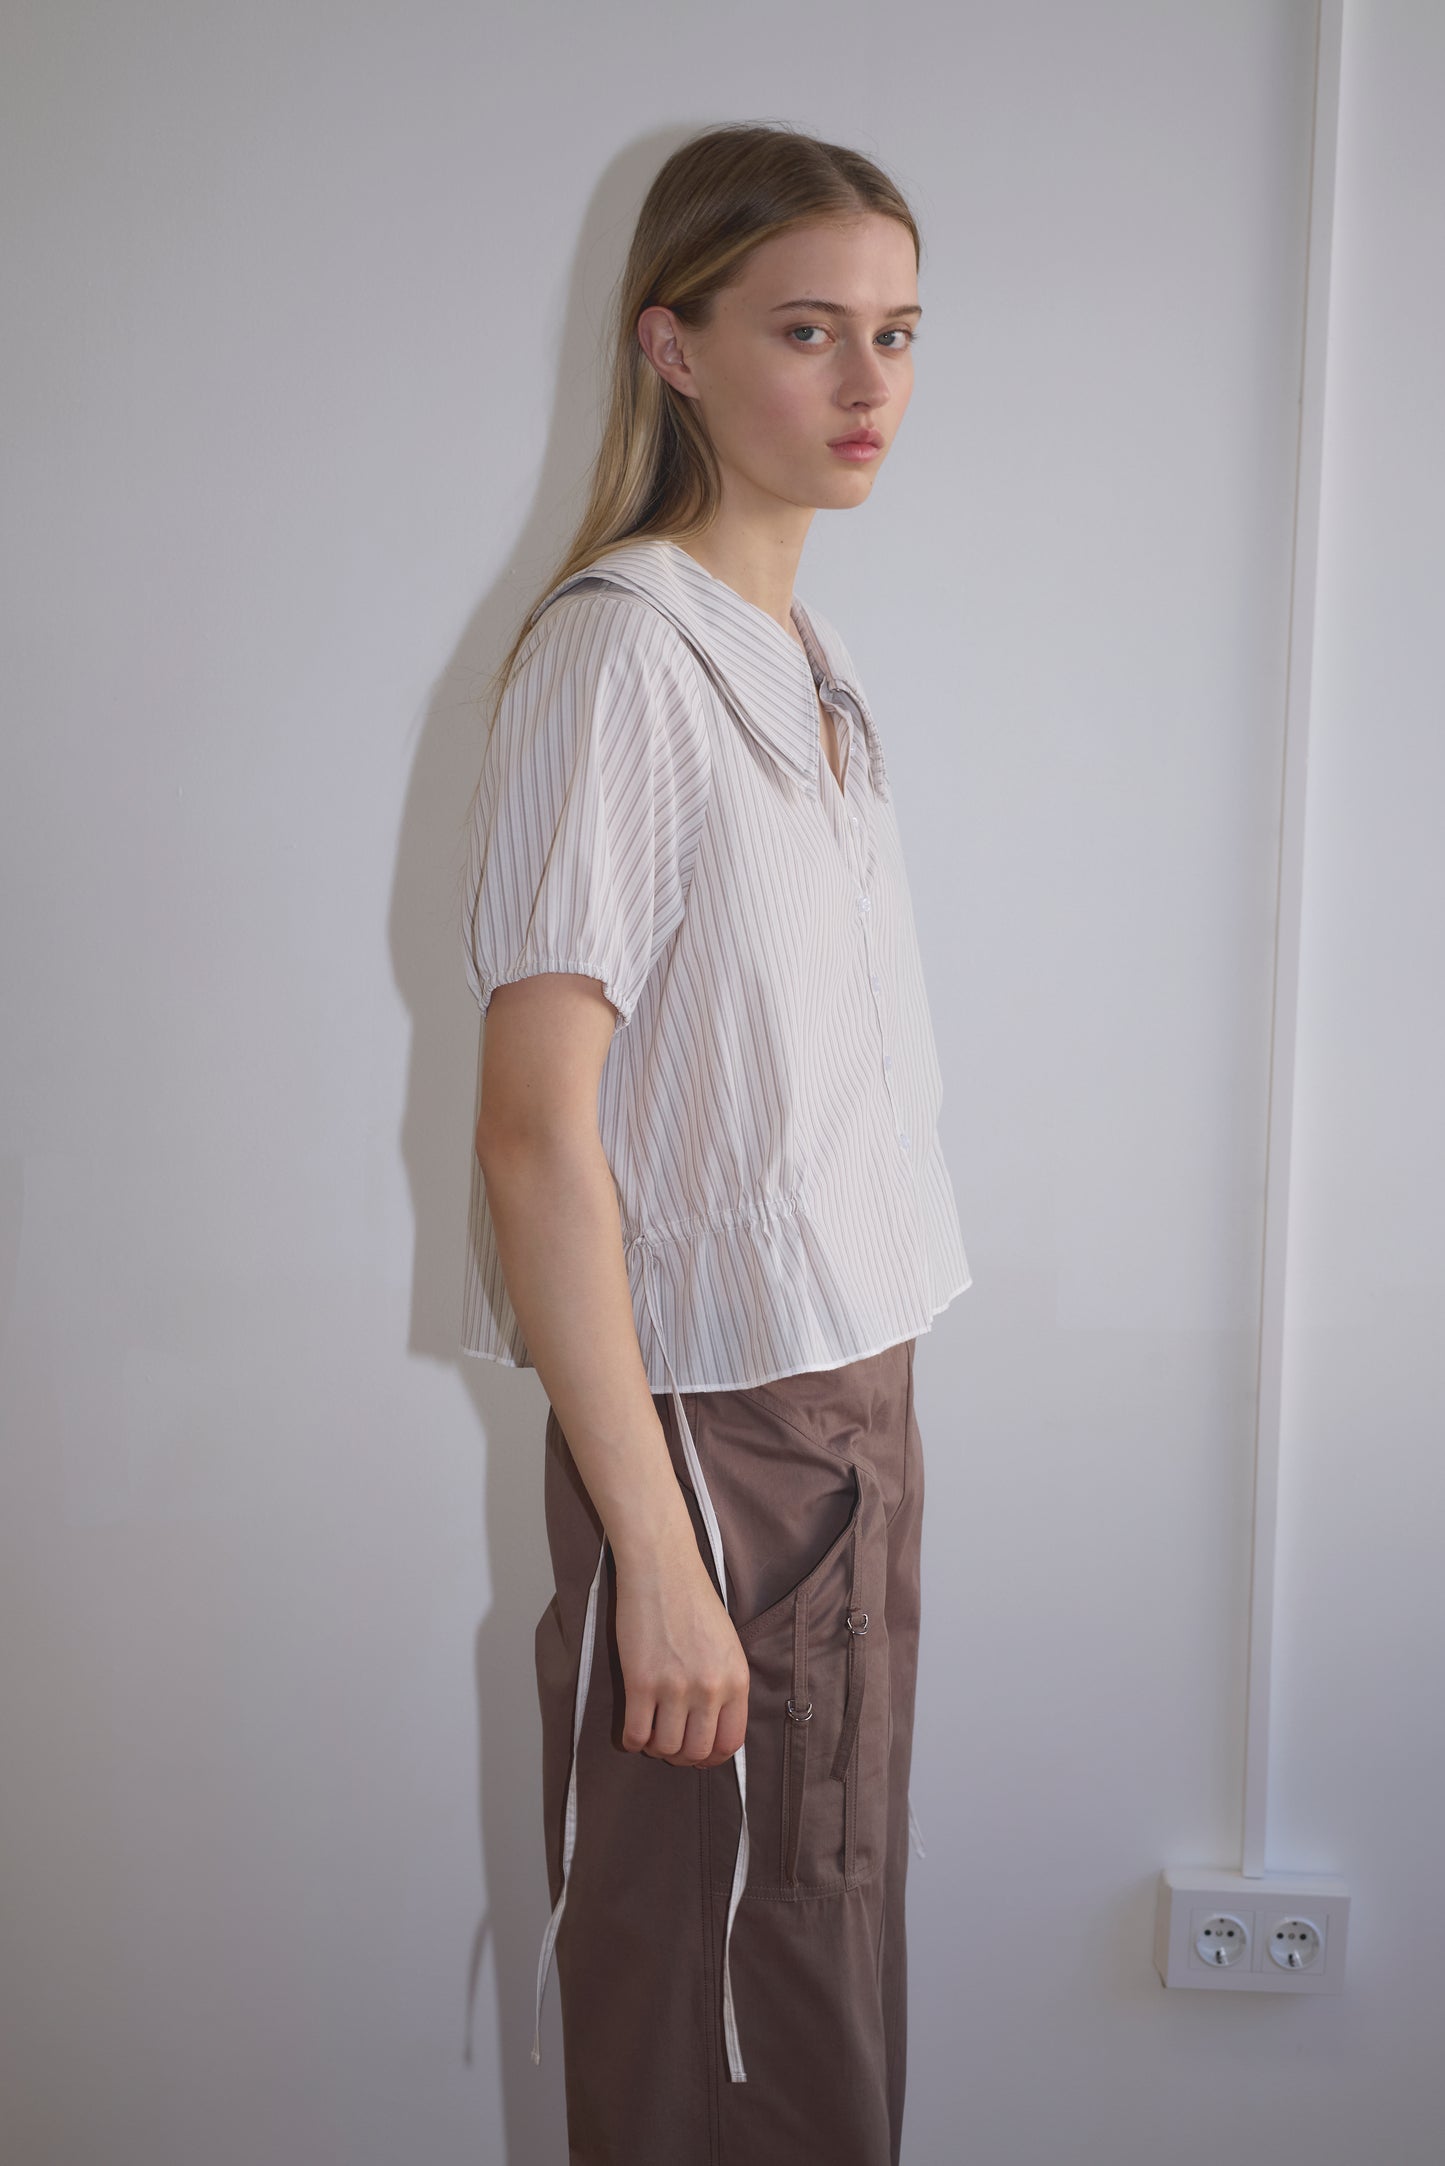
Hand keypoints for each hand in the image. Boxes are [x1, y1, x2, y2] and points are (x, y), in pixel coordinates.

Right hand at [612, 1528, 750, 1768]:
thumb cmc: (693, 1602)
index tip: (698, 1752)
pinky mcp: (640, 1682)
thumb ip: (726, 1686)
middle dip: (682, 1757)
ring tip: (651, 1734)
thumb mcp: (727, 1645)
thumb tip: (713, 1727)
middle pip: (696, 1752)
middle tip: (670, 1745)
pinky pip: (635, 1734)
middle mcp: (709, 1688)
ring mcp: (674, 1687)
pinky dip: (631, 1741)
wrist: (662, 1569)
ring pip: (665, 1748)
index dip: (712, 1756)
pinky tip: (631, 1732)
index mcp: (736, 1679)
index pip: (731, 1743)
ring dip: (656, 1748)